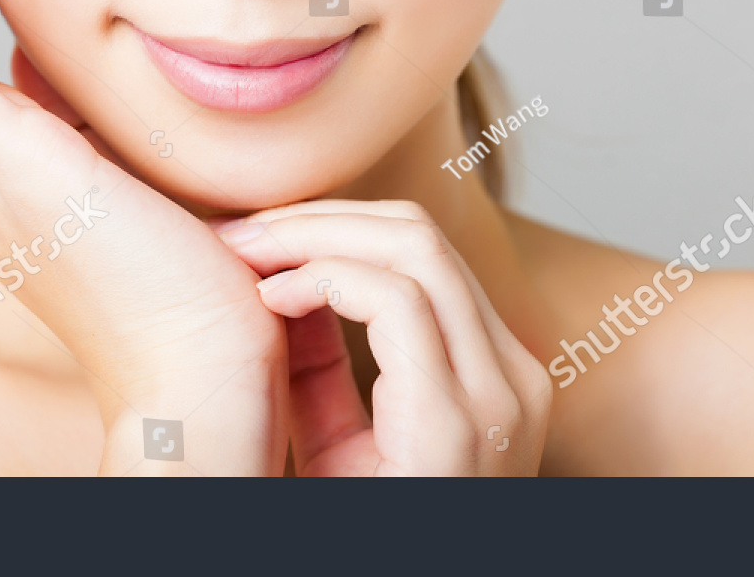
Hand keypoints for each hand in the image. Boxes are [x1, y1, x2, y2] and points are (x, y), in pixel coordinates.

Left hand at [217, 200, 551, 474]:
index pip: (425, 252)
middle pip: (421, 234)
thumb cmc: (357, 537)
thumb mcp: (343, 444)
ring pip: (413, 248)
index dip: (335, 226)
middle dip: (319, 216)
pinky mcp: (458, 422)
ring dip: (313, 236)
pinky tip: (271, 300)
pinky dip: (323, 280)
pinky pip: (396, 302)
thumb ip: (326, 365)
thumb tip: (283, 279)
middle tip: (240, 230)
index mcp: (495, 374)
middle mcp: (513, 375)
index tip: (260, 237)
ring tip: (245, 252)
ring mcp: (496, 397)